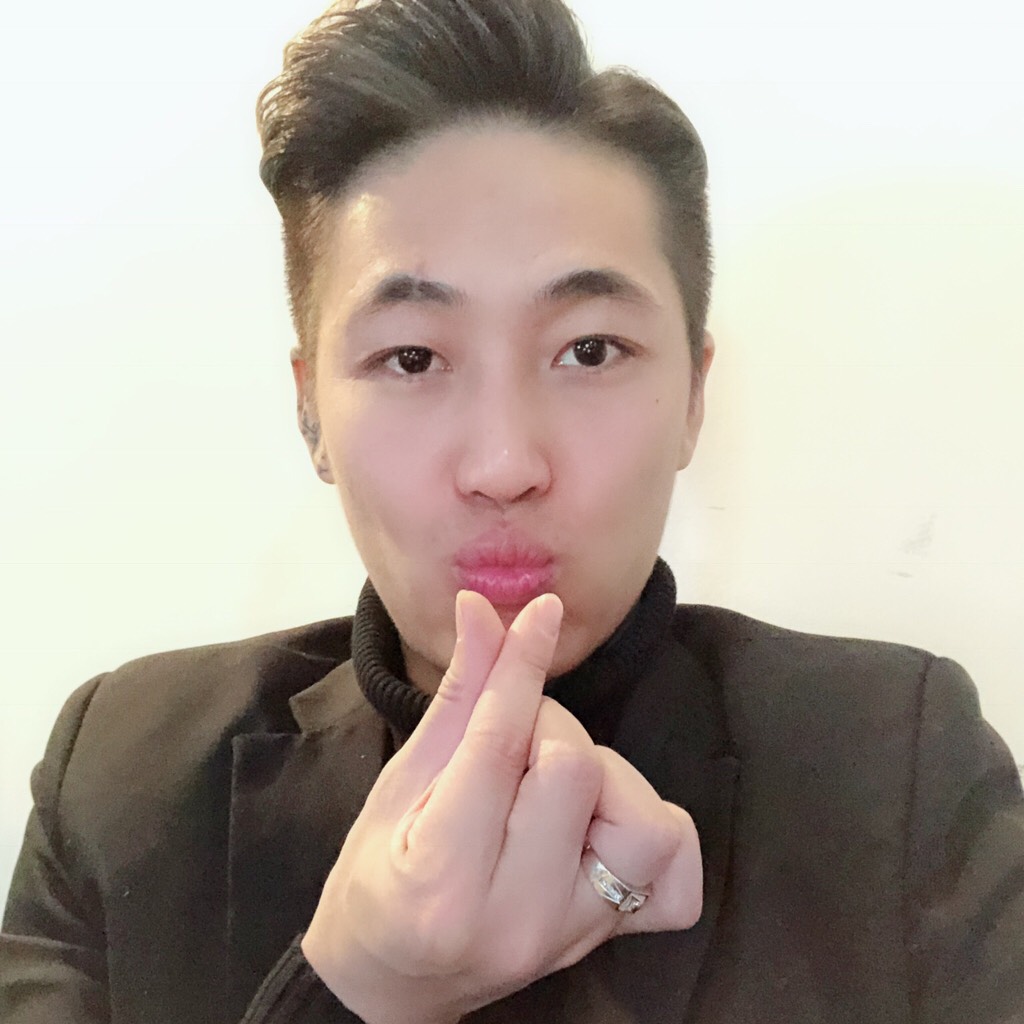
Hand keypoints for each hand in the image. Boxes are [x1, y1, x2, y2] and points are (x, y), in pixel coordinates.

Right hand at [302, 591, 701, 1023]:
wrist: (393, 983)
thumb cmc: (377, 878)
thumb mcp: (399, 783)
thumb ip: (457, 696)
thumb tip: (483, 609)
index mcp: (443, 877)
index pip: (499, 745)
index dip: (522, 666)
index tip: (541, 612)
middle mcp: (519, 916)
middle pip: (576, 770)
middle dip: (547, 727)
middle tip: (508, 742)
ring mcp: (573, 936)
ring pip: (641, 817)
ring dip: (600, 775)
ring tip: (548, 786)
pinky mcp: (608, 939)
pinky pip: (675, 869)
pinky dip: (647, 822)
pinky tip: (598, 817)